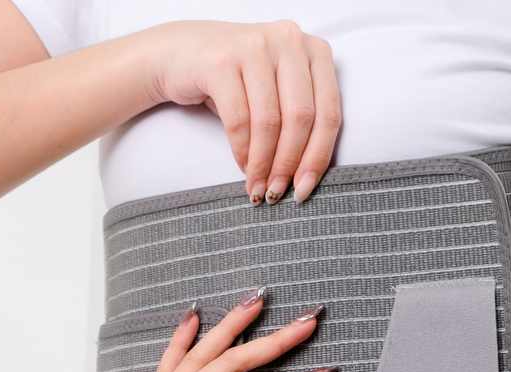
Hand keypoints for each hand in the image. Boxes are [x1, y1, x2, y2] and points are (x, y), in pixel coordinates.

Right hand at [140, 20, 340, 203]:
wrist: (182, 55)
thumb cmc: (240, 82)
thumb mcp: (280, 94)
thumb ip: (303, 121)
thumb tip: (308, 179)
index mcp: (315, 51)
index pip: (328, 114)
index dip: (318, 158)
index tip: (304, 190)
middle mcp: (290, 40)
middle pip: (301, 119)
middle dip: (288, 165)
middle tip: (277, 193)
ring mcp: (255, 45)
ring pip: (269, 122)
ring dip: (263, 164)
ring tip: (258, 187)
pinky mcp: (222, 59)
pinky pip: (239, 120)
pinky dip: (242, 151)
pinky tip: (243, 167)